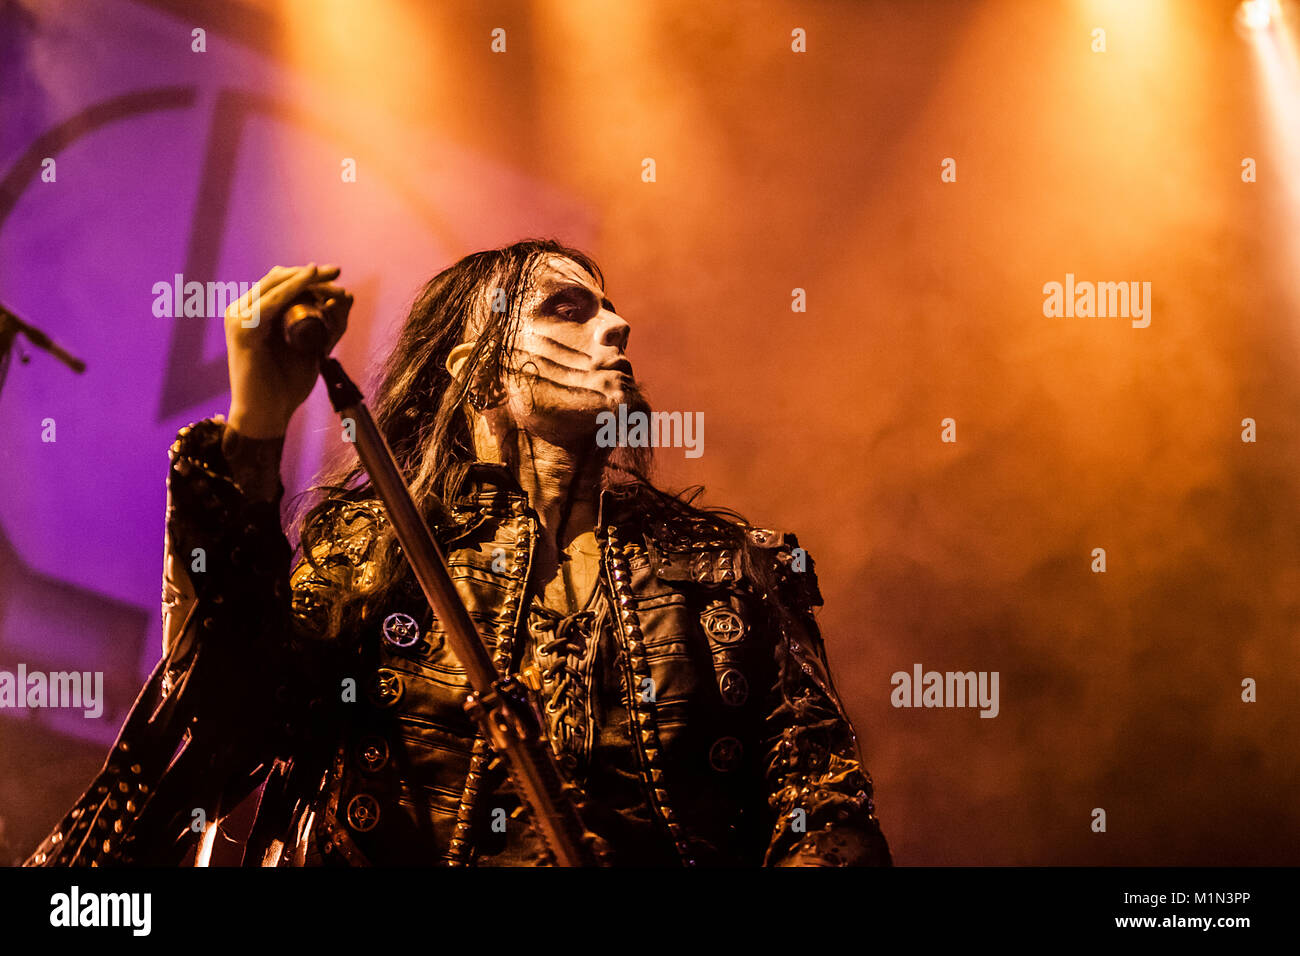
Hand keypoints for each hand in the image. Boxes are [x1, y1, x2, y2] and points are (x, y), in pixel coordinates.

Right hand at [224, 263, 352, 437]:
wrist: (268, 414)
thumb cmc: (287, 385)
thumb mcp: (315, 347)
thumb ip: (329, 325)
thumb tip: (348, 296)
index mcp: (256, 314)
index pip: (280, 283)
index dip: (308, 276)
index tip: (337, 275)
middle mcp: (243, 311)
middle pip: (277, 279)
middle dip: (310, 273)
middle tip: (337, 271)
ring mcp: (239, 318)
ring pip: (275, 285)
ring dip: (306, 279)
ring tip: (331, 275)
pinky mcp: (242, 329)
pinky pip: (271, 302)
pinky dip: (292, 288)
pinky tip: (309, 279)